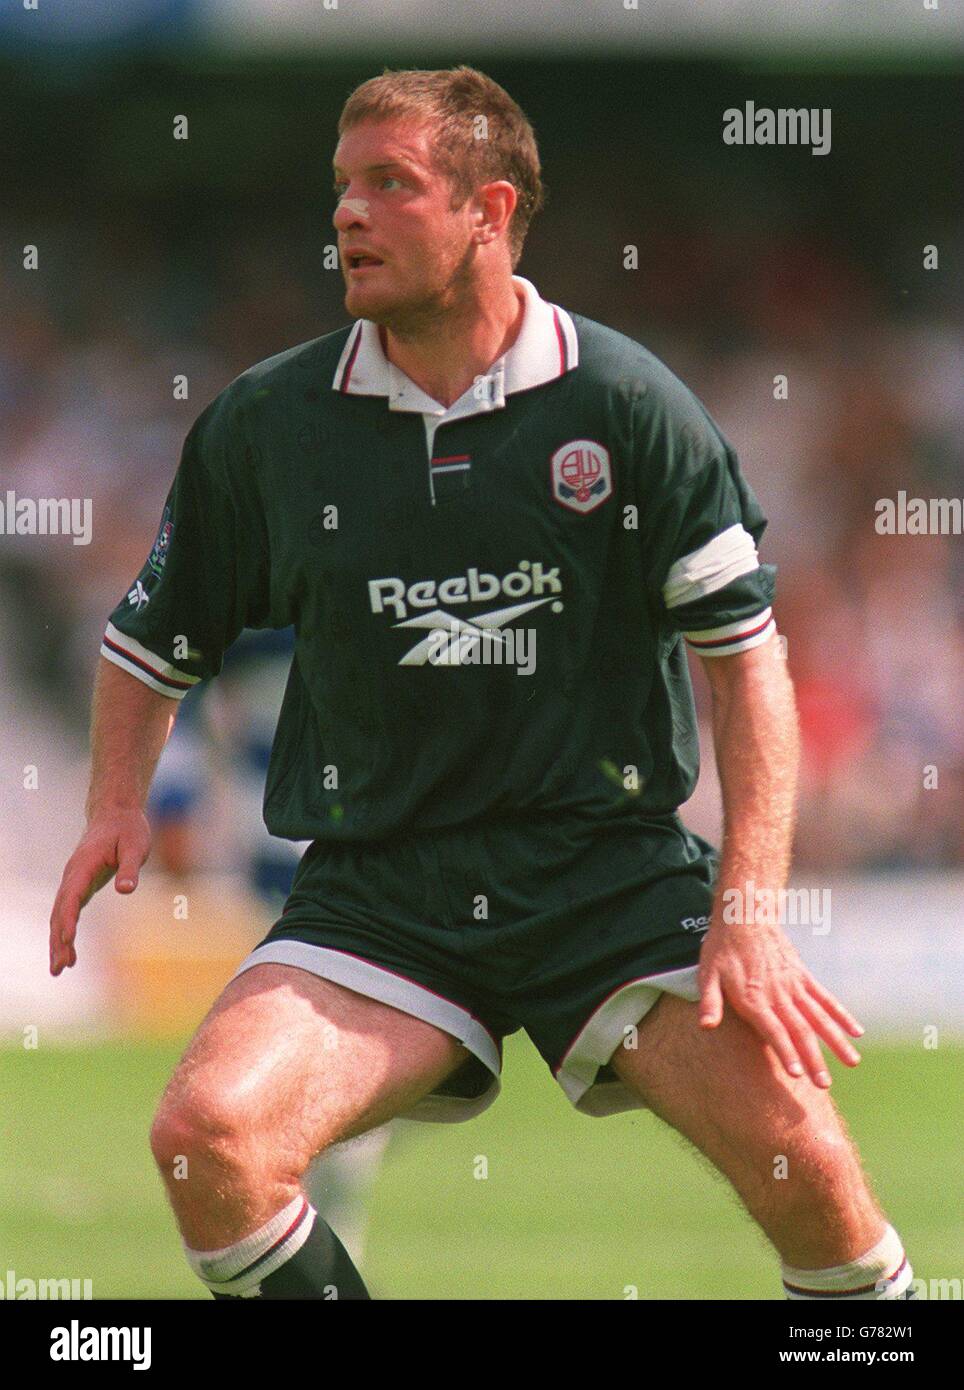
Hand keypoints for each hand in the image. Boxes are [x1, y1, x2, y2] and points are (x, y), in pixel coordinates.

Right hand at [49, 809, 151, 975]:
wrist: (116, 815)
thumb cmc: (128, 830)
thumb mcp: (136, 846)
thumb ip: (130, 868)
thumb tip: (126, 890)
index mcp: (84, 865)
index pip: (72, 895)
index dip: (69, 918)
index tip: (68, 940)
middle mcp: (73, 875)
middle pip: (60, 911)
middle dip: (58, 940)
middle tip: (59, 967)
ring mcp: (73, 881)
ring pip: (60, 915)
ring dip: (58, 941)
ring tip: (59, 969)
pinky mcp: (79, 886)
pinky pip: (67, 913)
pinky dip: (64, 933)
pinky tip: (69, 954)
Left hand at [697, 921, 863, 1086]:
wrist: (744, 916)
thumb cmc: (721, 949)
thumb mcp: (706, 974)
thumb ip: (710, 1002)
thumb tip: (705, 1027)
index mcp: (753, 998)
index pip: (772, 1030)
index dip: (785, 1052)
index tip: (797, 1074)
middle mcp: (777, 994)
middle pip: (799, 1030)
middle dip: (813, 1058)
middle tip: (824, 1084)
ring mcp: (794, 985)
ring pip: (818, 1017)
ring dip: (835, 1041)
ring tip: (852, 1063)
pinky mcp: (803, 976)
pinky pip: (826, 998)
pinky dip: (842, 1015)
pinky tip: (857, 1032)